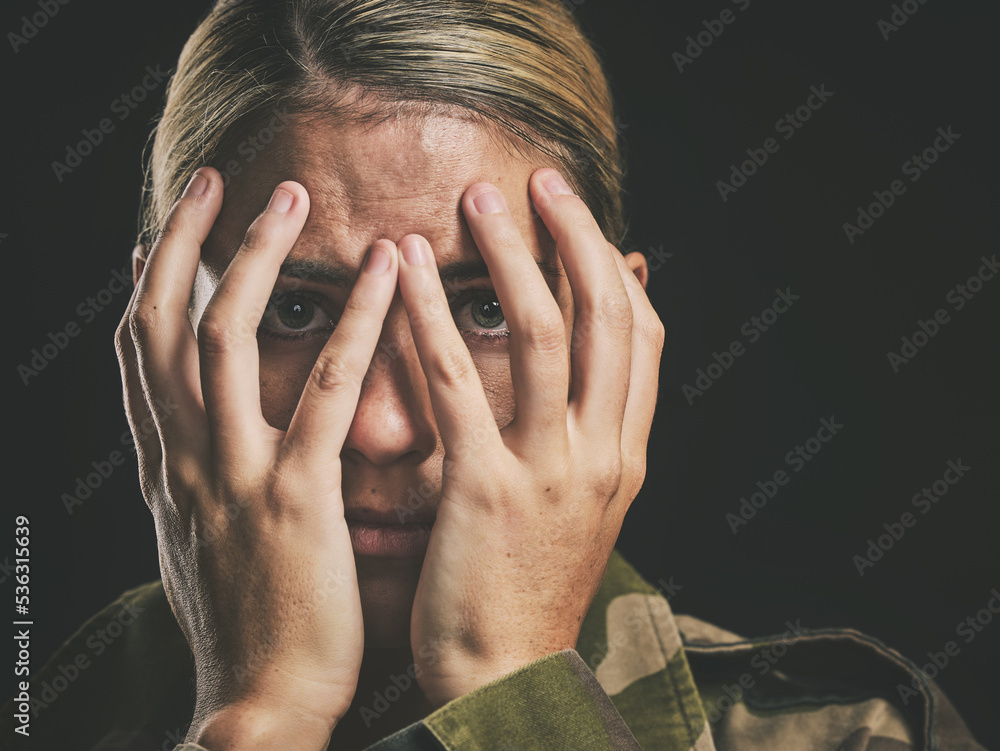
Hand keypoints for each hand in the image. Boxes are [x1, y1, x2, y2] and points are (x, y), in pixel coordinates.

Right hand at [115, 168, 398, 749]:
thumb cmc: (243, 624)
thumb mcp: (200, 541)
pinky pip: (326, 393)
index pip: (138, 356)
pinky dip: (355, 325)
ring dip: (254, 258)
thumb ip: (201, 479)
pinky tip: (385, 274)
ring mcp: (234, 475)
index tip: (166, 232)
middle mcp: (185, 459)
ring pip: (226, 340)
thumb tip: (207, 435)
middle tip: (217, 181)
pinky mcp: (296, 499)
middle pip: (163, 325)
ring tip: (289, 199)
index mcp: (164, 469)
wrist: (259, 704)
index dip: (146, 284)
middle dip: (186, 245)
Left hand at [398, 168, 664, 704]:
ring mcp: (551, 470)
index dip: (615, 268)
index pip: (643, 336)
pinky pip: (459, 382)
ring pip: (547, 334)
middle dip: (575, 238)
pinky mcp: (487, 490)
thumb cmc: (532, 588)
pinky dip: (431, 315)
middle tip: (540, 179)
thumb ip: (588, 433)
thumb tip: (585, 370)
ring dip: (512, 256)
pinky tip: (402, 269)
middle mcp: (603, 453)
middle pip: (606, 316)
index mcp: (627, 454)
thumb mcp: (584, 508)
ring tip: (478, 200)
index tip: (581, 220)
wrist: (507, 678)